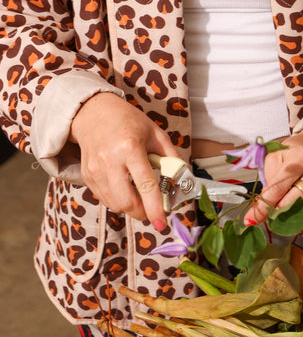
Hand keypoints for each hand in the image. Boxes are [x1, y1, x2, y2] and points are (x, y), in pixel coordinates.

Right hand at [69, 92, 181, 229]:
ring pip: (114, 204)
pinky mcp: (86, 176)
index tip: (162, 222)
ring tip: (140, 197)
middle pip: (126, 202)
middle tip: (153, 211)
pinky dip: (117, 200)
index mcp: (130, 148)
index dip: (154, 207)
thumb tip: (182, 179)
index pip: (145, 185)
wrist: (93, 113)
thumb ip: (170, 157)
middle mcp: (110, 161)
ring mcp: (95, 170)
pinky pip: (104, 199)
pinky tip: (125, 188)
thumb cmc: (129, 121)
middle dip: (142, 213)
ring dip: (130, 207)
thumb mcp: (156, 133)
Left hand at [242, 123, 302, 226]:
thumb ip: (266, 179)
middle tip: (264, 216)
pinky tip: (293, 210)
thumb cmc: (296, 151)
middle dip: (273, 213)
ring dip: (285, 218)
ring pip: (301, 213)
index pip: (278, 187)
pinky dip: (299, 219)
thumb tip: (259, 207)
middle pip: (291, 203)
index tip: (250, 219)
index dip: (262, 206)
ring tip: (277, 214)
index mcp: (300, 158)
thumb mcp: (277, 156)